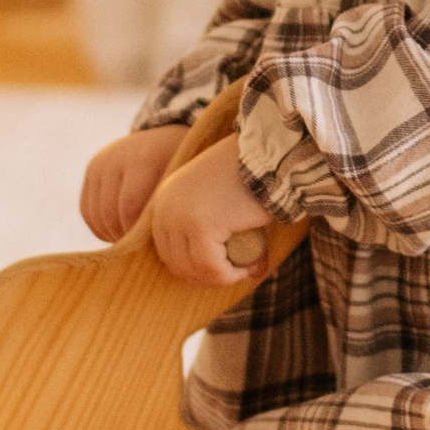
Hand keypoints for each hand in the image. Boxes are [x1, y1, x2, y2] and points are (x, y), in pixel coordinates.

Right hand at [79, 127, 185, 245]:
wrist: (166, 136)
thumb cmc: (183, 167)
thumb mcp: (183, 182)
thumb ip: (169, 208)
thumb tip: (164, 246)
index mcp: (143, 158)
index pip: (130, 207)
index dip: (136, 233)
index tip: (150, 248)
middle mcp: (116, 157)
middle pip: (110, 212)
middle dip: (123, 237)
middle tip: (139, 252)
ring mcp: (100, 162)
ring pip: (96, 214)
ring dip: (110, 234)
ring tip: (130, 245)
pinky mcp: (91, 170)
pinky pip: (87, 209)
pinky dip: (100, 226)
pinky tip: (118, 233)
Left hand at [149, 132, 272, 288]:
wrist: (266, 152)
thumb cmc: (248, 174)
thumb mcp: (212, 198)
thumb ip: (201, 224)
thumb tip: (204, 271)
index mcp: (163, 200)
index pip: (168, 251)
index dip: (196, 268)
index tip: (224, 268)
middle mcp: (165, 209)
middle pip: (178, 264)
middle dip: (209, 276)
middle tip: (239, 272)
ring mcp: (180, 218)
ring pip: (196, 270)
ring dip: (223, 276)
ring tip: (249, 267)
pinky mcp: (201, 227)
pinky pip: (213, 268)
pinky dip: (232, 274)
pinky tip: (252, 266)